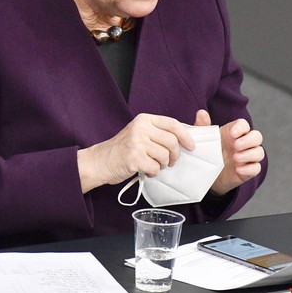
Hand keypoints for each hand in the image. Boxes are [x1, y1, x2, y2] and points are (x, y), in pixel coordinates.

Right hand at [77, 113, 195, 192]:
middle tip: (170, 162)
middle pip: (172, 142)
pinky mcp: (134, 158)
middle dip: (174, 155)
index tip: (191, 146)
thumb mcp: (139, 133)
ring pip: (164, 156)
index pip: (172, 124)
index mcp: (144, 119)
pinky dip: (153, 173)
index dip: (185, 136)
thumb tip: (184, 138)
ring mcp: (136, 142)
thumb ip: (157, 132)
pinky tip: (145, 171)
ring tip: (152, 165)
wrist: (100, 161)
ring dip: (162, 165)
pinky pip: (154, 168)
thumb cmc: (123, 149)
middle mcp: (141, 128)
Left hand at [195, 110, 264, 195]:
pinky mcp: (248, 171)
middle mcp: (244, 143)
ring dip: (249, 154)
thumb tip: (202, 113)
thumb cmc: (207, 152)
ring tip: (235, 158)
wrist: (206, 173)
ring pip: (259, 152)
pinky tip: (238, 170)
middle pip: (257, 136)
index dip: (241, 127)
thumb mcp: (203, 139)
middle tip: (236, 145)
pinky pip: (256, 168)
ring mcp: (247, 157)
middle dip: (249, 140)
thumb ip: (203, 125)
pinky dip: (249, 169)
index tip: (232, 134)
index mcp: (234, 132)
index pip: (244, 125)